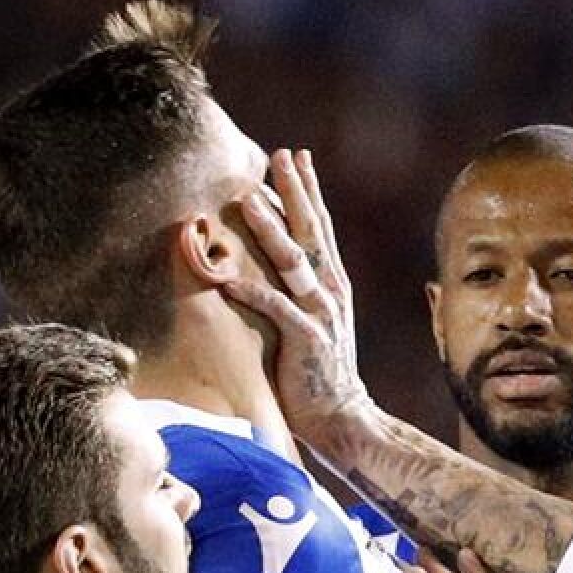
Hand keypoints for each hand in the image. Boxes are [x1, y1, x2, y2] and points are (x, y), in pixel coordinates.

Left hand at [221, 149, 370, 438]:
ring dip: (270, 229)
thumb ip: (296, 295)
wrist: (343, 418)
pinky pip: (277, 310)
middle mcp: (330, 292)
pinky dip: (253, 293)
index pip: (318, 228)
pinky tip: (229, 279)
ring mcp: (320, 314)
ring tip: (248, 199)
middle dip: (295, 191)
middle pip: (311, 231)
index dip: (308, 191)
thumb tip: (271, 269)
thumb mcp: (312, 325)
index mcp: (331, 285)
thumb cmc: (319, 376)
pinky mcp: (307, 340)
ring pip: (293, 262)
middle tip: (280, 154)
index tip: (295, 156)